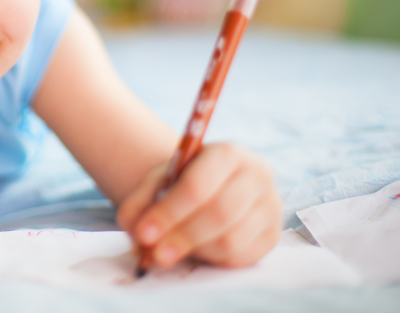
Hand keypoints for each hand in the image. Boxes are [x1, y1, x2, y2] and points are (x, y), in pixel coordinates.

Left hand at [116, 143, 281, 269]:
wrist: (208, 187)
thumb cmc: (179, 183)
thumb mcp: (156, 183)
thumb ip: (140, 203)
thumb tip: (140, 235)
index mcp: (227, 153)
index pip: (198, 186)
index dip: (169, 213)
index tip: (144, 233)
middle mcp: (257, 176)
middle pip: (219, 213)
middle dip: (182, 236)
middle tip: (155, 253)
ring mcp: (270, 207)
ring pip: (231, 239)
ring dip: (196, 250)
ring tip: (171, 251)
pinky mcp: (272, 236)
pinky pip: (242, 257)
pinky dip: (213, 260)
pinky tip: (196, 251)